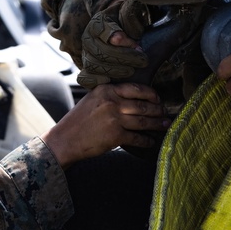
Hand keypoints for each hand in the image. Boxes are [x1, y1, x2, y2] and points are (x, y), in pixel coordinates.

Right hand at [41, 82, 168, 167]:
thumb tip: (133, 98)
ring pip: (143, 121)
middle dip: (158, 110)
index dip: (151, 94)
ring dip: (157, 124)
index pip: (136, 88)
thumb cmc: (78, 120)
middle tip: (165, 113)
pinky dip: (147, 140)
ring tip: (165, 125)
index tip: (158, 99)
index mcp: (106, 90)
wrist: (65, 139)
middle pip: (143, 105)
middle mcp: (111, 102)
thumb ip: (110, 95)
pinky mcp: (115, 136)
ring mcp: (114, 119)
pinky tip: (151, 141)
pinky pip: (137, 138)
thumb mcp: (92, 99)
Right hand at [78, 0, 151, 88]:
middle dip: (124, 58)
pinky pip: (86, 78)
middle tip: (142, 61)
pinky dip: (98, 80)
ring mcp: (85, 53)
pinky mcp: (86, 67)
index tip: (138, 46)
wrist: (119, 25)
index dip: (123, 42)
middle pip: (101, 52)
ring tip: (131, 70)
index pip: (107, 34)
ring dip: (115, 71)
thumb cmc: (126, 19)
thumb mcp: (130, 10)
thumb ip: (128, 16)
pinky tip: (113, 80)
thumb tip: (118, 38)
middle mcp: (87, 38)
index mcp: (97, 23)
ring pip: (94, 66)